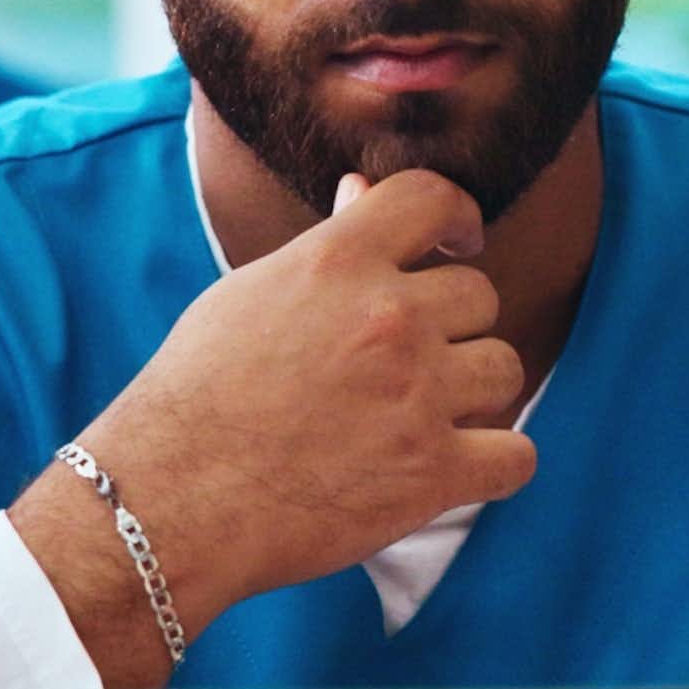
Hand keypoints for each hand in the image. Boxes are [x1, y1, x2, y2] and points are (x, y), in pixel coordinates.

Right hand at [12, 169, 536, 687]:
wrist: (171, 499)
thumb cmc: (195, 398)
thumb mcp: (249, 296)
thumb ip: (323, 247)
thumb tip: (360, 189)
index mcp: (338, 262)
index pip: (432, 198)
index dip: (455, 218)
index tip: (456, 243)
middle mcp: (388, 317)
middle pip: (480, 294)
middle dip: (452, 326)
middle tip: (408, 363)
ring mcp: (418, 394)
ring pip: (505, 368)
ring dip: (474, 392)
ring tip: (423, 416)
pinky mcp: (433, 471)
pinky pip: (517, 456)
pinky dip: (496, 463)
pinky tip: (459, 467)